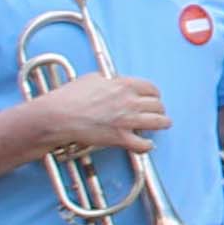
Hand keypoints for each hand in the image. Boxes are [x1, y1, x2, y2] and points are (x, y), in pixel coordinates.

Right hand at [35, 70, 171, 158]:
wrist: (60, 115)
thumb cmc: (71, 96)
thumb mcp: (92, 78)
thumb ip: (108, 81)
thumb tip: (112, 83)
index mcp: (124, 85)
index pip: (151, 88)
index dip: (155, 94)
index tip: (153, 97)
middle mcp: (130, 102)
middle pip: (157, 105)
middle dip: (160, 109)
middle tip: (159, 112)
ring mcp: (127, 121)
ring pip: (157, 122)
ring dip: (162, 123)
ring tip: (164, 124)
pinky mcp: (120, 138)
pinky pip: (142, 144)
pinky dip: (147, 146)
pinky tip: (148, 145)